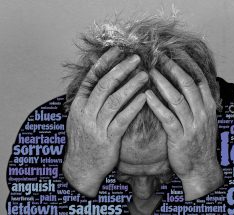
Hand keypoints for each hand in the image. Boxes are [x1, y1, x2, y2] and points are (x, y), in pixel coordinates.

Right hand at [63, 47, 147, 196]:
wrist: (81, 167)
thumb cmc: (85, 139)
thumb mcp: (79, 117)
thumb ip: (89, 98)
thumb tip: (98, 76)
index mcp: (78, 105)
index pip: (91, 78)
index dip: (104, 62)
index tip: (117, 50)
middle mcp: (86, 113)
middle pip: (104, 86)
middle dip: (121, 70)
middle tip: (136, 58)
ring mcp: (96, 126)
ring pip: (115, 101)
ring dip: (131, 86)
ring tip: (145, 75)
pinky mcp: (108, 139)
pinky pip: (122, 120)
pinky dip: (134, 107)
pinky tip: (145, 97)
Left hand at [146, 53, 222, 200]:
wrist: (201, 168)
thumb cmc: (199, 142)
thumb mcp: (205, 119)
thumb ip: (198, 101)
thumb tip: (187, 82)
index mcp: (209, 106)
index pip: (199, 78)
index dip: (187, 63)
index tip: (175, 50)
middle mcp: (203, 113)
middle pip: (188, 84)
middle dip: (173, 68)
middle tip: (159, 56)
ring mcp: (192, 125)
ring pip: (177, 98)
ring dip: (163, 83)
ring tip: (150, 71)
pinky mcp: (179, 137)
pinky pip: (167, 117)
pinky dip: (157, 105)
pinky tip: (146, 95)